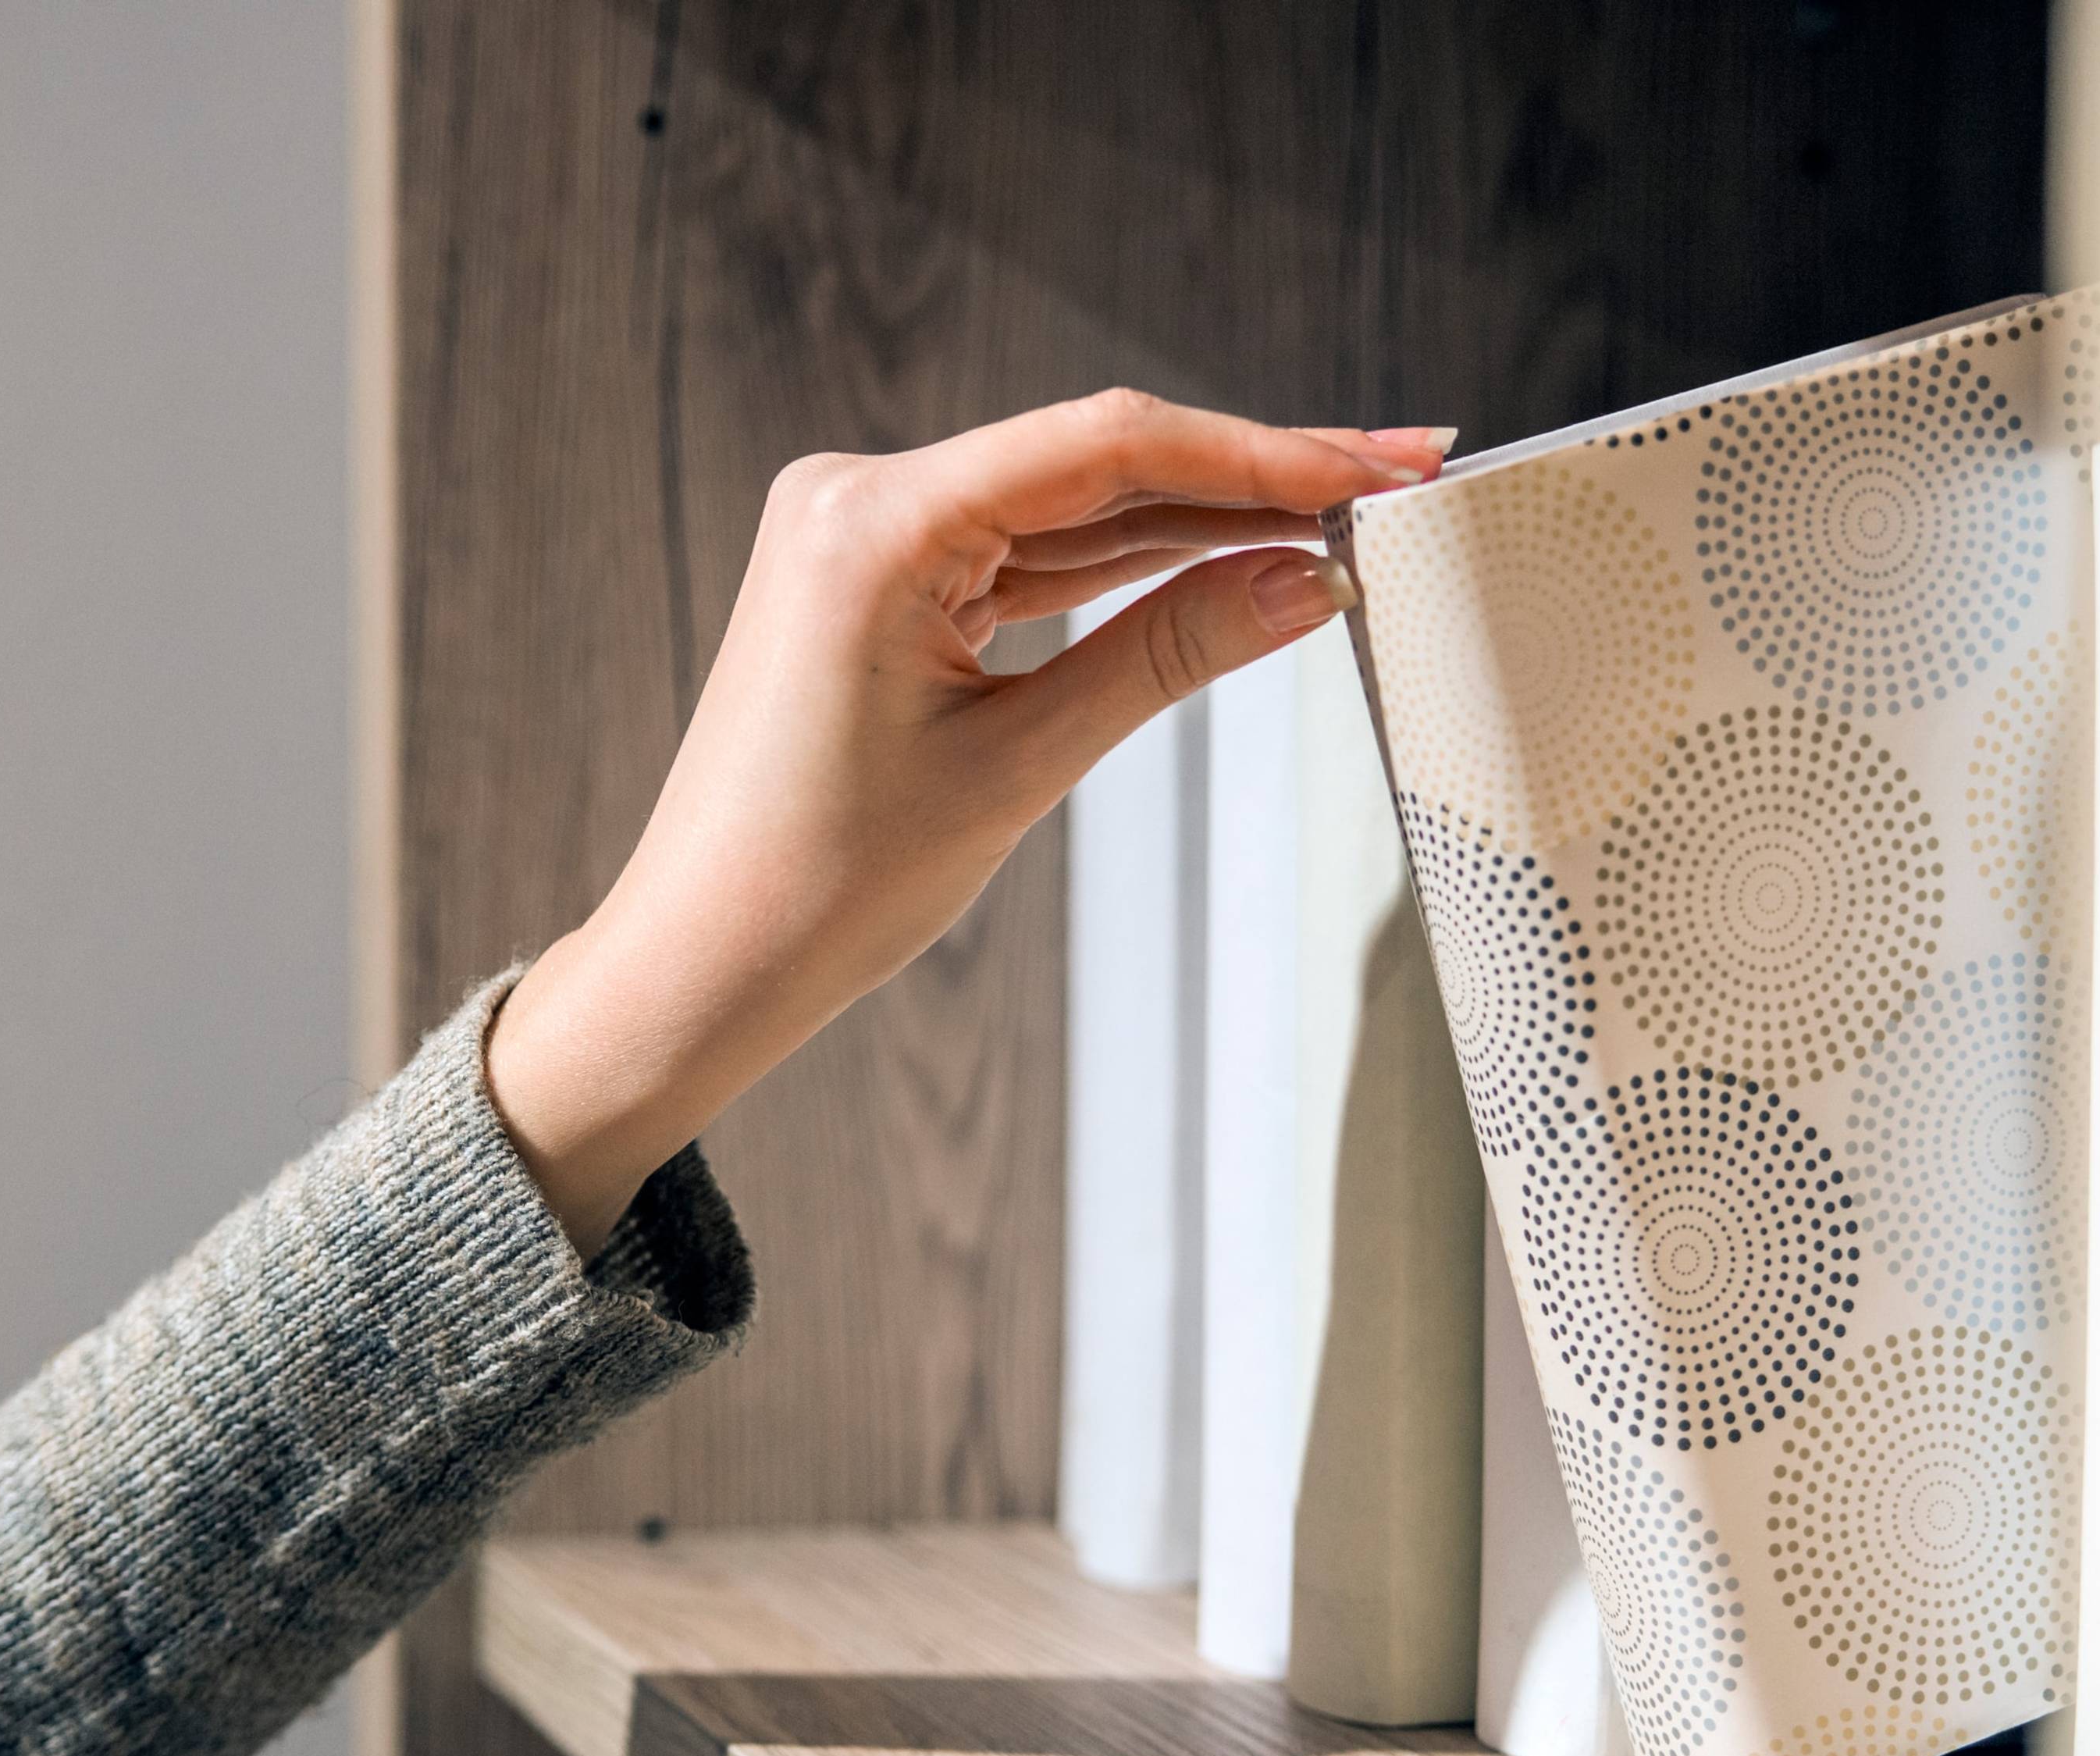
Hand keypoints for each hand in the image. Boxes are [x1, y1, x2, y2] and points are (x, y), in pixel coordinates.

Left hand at [486, 389, 1450, 1254]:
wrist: (702, 965)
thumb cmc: (819, 886)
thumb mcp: (1019, 765)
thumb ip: (1167, 653)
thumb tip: (1304, 581)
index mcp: (870, 522)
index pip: (1109, 447)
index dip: (1264, 452)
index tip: (1379, 463)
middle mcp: (857, 498)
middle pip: (1098, 460)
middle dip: (1251, 478)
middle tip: (1397, 475)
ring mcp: (864, 536)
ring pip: (1073, 509)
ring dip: (1202, 522)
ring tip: (1341, 524)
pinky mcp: (878, 583)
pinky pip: (1028, 556)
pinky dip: (1126, 568)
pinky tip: (1232, 561)